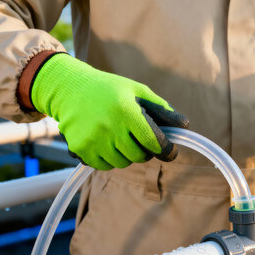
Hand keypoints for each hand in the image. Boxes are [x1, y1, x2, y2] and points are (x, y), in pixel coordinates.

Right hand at [31, 53, 188, 169]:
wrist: (69, 88)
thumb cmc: (109, 89)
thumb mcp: (137, 91)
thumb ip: (161, 109)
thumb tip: (185, 125)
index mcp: (127, 111)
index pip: (154, 142)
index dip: (166, 150)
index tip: (170, 152)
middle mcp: (110, 127)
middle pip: (139, 156)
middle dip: (144, 150)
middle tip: (139, 139)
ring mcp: (94, 140)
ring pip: (122, 163)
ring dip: (126, 155)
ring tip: (119, 137)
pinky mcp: (81, 149)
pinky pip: (104, 166)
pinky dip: (109, 158)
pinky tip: (105, 141)